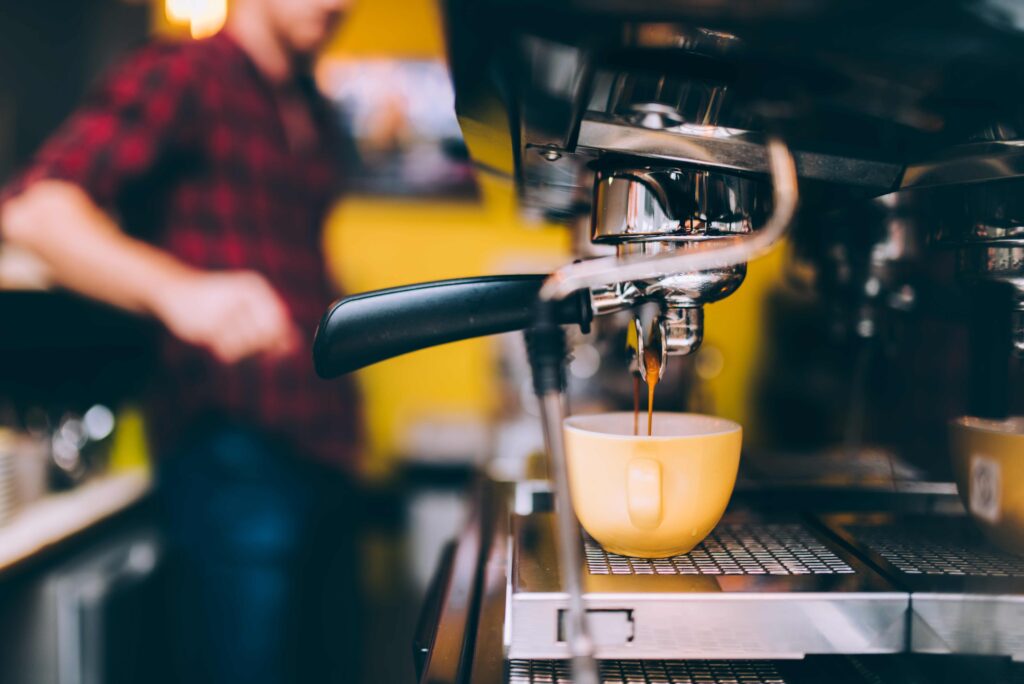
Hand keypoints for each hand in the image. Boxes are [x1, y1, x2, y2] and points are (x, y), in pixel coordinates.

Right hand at [151, 269, 300, 363]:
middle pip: (266, 336)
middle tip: (240, 338)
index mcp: (254, 287)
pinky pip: (228, 350)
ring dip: (238, 348)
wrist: (173, 289)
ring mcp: (225, 308)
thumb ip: (271, 324)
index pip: (279, 322)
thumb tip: (296, 345)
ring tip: (224, 333)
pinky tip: (213, 337)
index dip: (278, 340)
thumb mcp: (245, 308)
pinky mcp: (207, 323)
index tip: (269, 348)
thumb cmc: (215, 302)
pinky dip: (224, 350)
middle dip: (257, 345)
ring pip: (247, 345)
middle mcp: (243, 294)